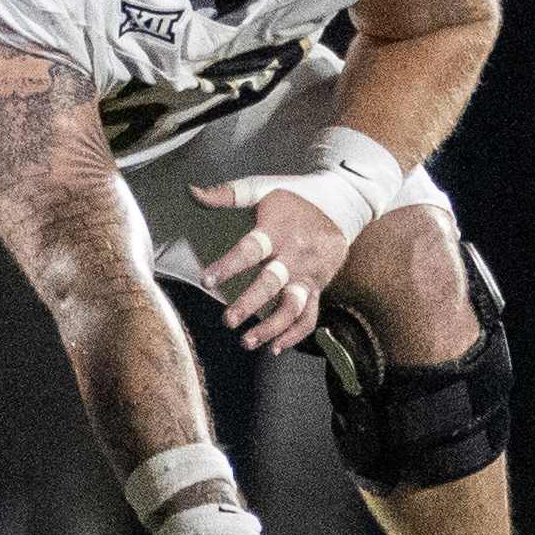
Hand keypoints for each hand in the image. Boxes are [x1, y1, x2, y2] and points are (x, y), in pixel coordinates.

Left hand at [187, 187, 348, 352]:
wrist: (343, 203)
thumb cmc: (294, 196)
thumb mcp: (261, 187)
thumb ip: (227, 193)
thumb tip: (191, 191)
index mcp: (277, 231)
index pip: (250, 250)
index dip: (229, 265)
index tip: (207, 280)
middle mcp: (295, 256)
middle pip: (273, 283)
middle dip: (250, 304)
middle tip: (229, 320)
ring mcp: (308, 275)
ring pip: (294, 308)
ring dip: (272, 328)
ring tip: (247, 341)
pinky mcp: (317, 287)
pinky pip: (310, 316)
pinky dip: (295, 335)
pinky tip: (275, 347)